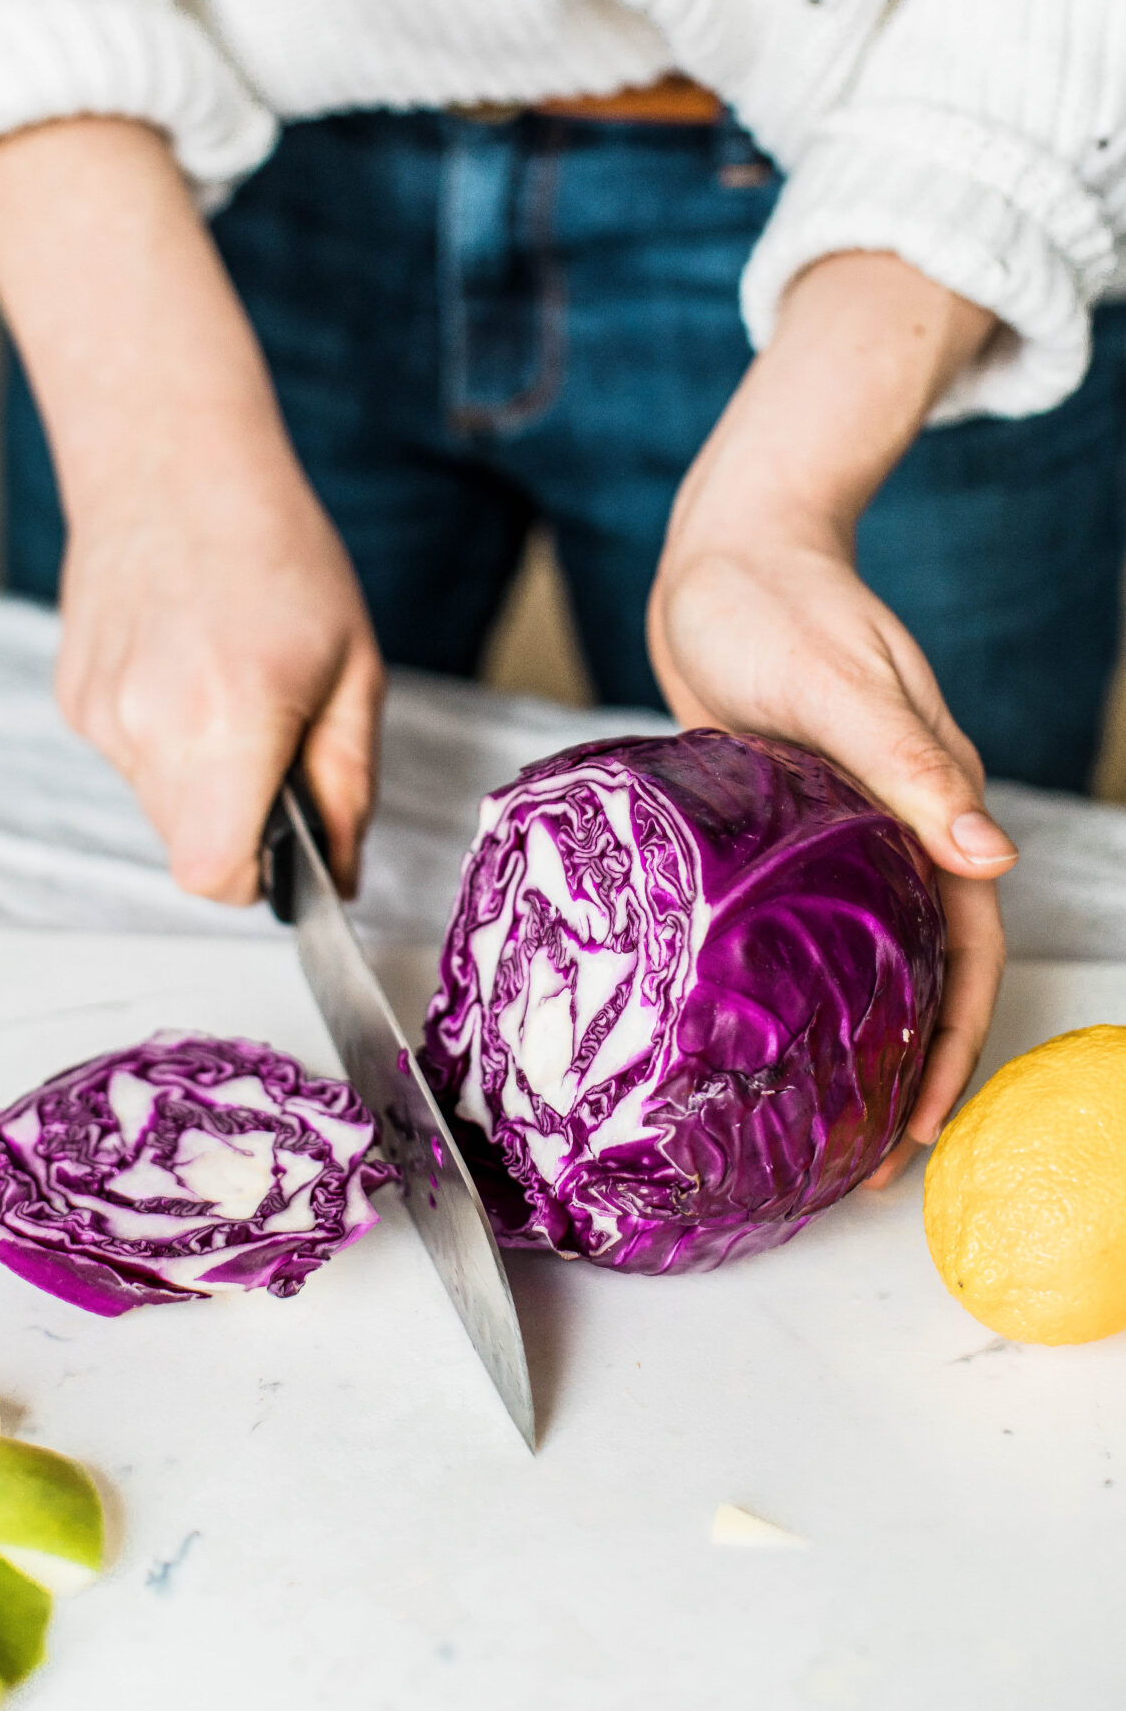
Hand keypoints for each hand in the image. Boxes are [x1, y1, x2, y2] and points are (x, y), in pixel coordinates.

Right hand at [57, 447, 383, 903]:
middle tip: (275, 743)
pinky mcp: (74, 699)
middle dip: (240, 824)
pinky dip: (166, 739)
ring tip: (228, 688)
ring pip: (160, 806)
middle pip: (190, 848)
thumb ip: (349, 786)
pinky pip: (131, 759)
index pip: (214, 872)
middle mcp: (148, 724)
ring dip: (203, 778)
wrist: (173, 465)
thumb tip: (341, 874)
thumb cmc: (278, 553)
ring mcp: (99, 713)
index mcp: (230, 717)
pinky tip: (186, 668)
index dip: (258, 879)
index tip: (288, 846)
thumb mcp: (354, 669)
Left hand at [647, 253, 1014, 1178]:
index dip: (956, 1035)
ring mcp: (841, 822)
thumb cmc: (774, 600)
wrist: (722, 552)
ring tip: (820, 1118)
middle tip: (865, 1157)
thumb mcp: (835, 676)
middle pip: (927, 963)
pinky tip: (761, 1020)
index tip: (924, 1121)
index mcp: (928, 792)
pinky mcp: (787, 818)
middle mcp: (895, 819)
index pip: (967, 940)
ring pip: (870, 947)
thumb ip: (904, 759)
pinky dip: (804, 974)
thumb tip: (989, 856)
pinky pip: (810, 913)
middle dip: (911, 1063)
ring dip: (859, 1030)